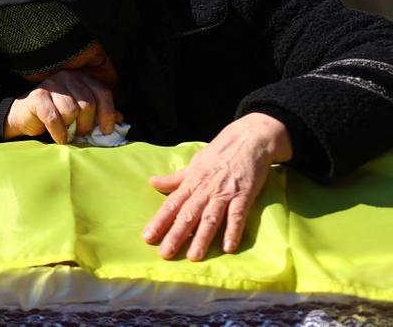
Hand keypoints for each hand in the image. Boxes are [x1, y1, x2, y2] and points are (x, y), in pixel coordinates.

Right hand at [4, 70, 119, 142]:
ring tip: (68, 133)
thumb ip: (100, 114)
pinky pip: (54, 118)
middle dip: (87, 124)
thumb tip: (121, 120)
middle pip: (88, 103)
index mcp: (82, 78)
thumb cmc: (56, 115)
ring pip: (71, 110)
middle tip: (81, 134)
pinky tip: (59, 138)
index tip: (106, 130)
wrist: (24, 116)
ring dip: (71, 128)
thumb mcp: (81, 113)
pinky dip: (59, 133)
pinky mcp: (37, 97)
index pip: (102, 93)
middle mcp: (68, 77)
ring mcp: (52, 85)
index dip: (108, 113)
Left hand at [142, 112, 292, 260]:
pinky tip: (228, 247)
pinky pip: (238, 216)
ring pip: (210, 218)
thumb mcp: (193, 164)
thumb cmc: (218, 154)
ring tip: (194, 256)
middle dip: (176, 235)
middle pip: (188, 215)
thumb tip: (152, 182)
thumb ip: (175, 178)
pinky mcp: (244, 195)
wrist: (249, 139)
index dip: (159, 221)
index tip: (148, 237)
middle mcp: (205, 190)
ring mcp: (224, 193)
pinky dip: (233, 231)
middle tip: (165, 254)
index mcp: (191, 182)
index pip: (171, 205)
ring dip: (202, 238)